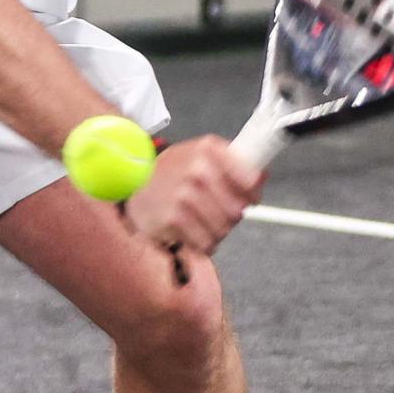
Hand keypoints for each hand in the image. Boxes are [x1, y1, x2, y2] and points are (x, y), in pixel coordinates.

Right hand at [123, 135, 264, 259]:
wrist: (132, 185)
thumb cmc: (173, 171)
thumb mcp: (201, 155)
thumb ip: (234, 162)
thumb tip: (261, 177)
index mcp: (209, 149)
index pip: (251, 179)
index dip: (251, 193)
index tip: (246, 197)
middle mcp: (198, 169)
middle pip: (238, 210)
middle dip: (230, 215)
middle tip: (213, 209)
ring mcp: (185, 195)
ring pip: (225, 229)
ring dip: (216, 230)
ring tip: (199, 219)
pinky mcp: (174, 219)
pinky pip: (207, 243)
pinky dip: (202, 242)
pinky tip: (189, 229)